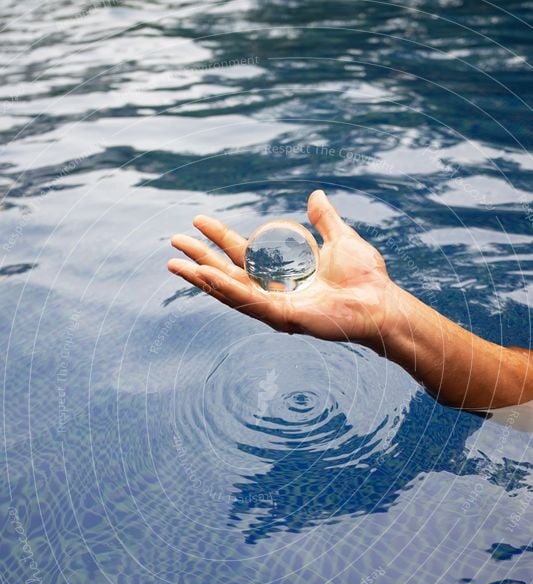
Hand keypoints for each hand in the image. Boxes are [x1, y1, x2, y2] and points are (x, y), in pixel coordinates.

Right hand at [168, 189, 400, 348]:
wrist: (381, 302)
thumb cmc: (366, 278)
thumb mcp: (340, 239)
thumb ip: (325, 221)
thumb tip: (315, 196)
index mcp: (284, 273)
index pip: (243, 253)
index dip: (220, 236)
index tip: (198, 220)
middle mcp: (275, 291)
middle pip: (227, 272)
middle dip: (200, 257)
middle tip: (173, 242)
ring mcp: (276, 306)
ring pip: (230, 290)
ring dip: (202, 277)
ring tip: (176, 264)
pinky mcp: (283, 317)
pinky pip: (248, 301)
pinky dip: (225, 289)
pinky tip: (206, 276)